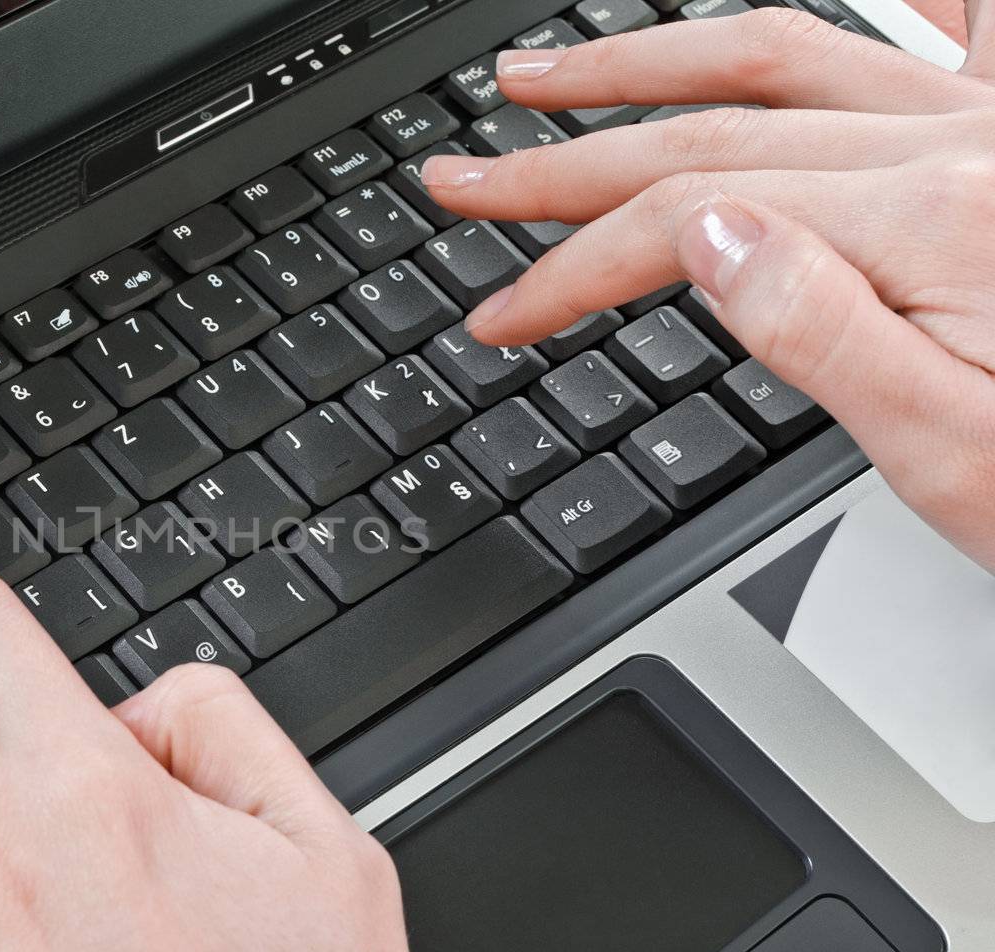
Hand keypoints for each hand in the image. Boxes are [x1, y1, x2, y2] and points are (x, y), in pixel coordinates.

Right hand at [420, 7, 994, 571]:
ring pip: (787, 52)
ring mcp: (990, 123)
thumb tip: (703, 237)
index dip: (570, 269)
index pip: (689, 224)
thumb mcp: (958, 454)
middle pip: (711, 127)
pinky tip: (799, 7)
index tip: (499, 313)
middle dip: (564, 160)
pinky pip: (944, 19)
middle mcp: (960, 145)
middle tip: (462, 177)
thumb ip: (824, 332)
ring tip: (546, 75)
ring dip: (648, 60)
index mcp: (930, 227)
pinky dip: (871, 1)